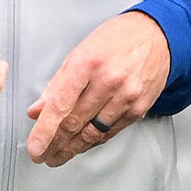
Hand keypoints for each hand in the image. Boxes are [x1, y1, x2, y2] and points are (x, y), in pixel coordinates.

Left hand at [26, 11, 170, 166]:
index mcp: (88, 62)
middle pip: (75, 122)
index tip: (34, 148)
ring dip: (71, 149)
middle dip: (54, 144)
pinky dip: (92, 142)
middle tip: (41, 155)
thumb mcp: (81, 52)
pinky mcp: (139, 108)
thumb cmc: (116, 39)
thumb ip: (57, 83)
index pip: (60, 104)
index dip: (44, 130)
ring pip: (92, 133)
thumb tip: (37, 110)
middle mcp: (108, 80)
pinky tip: (81, 145)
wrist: (156, 35)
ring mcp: (126, 96)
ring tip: (57, 156)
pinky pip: (110, 132)